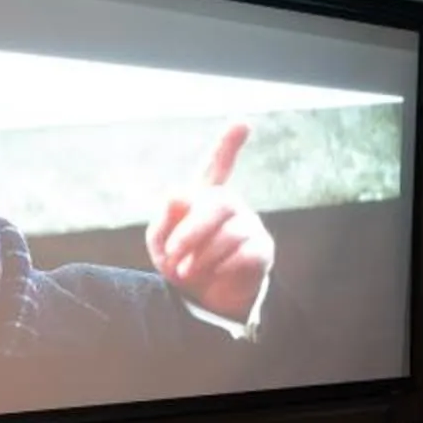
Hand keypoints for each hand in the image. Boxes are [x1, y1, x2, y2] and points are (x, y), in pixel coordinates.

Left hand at [146, 123, 273, 325]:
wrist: (204, 299)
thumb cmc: (181, 263)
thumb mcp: (161, 243)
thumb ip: (165, 219)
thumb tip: (178, 196)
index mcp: (204, 198)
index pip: (216, 166)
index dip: (228, 144)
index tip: (243, 123)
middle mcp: (231, 206)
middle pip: (217, 203)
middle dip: (192, 231)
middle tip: (173, 255)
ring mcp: (250, 226)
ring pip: (227, 234)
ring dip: (199, 258)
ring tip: (186, 273)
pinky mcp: (262, 250)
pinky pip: (242, 254)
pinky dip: (219, 269)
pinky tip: (214, 276)